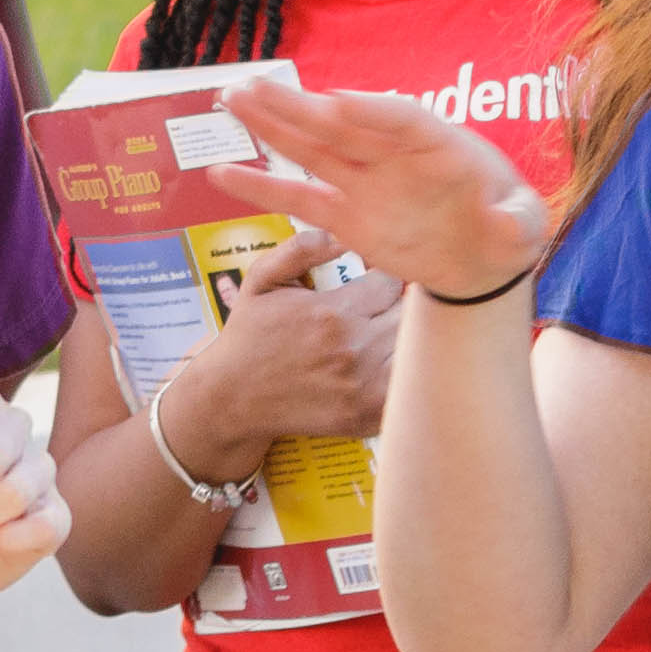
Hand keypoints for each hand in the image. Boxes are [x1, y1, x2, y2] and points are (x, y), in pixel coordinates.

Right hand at [169, 225, 407, 451]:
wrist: (234, 397)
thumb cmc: (251, 334)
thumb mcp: (263, 278)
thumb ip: (303, 247)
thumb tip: (345, 235)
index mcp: (332, 312)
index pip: (392, 281)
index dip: (385, 278)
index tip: (376, 283)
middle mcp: (353, 349)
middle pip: (411, 314)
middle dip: (402, 306)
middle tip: (387, 308)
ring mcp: (364, 387)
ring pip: (416, 349)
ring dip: (408, 338)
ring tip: (389, 334)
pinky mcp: (368, 415)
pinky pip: (409, 387)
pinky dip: (408, 374)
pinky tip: (389, 365)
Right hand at [209, 78, 543, 297]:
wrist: (484, 262)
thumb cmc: (508, 230)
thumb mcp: (525, 226)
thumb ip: (517, 222)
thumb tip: (507, 220)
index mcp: (439, 143)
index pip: (402, 118)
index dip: (372, 109)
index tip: (337, 102)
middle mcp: (393, 155)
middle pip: (342, 124)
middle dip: (299, 105)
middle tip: (254, 84)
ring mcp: (365, 183)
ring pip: (312, 150)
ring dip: (272, 126)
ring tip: (230, 100)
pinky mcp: (346, 216)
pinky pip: (299, 200)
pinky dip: (262, 188)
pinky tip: (221, 173)